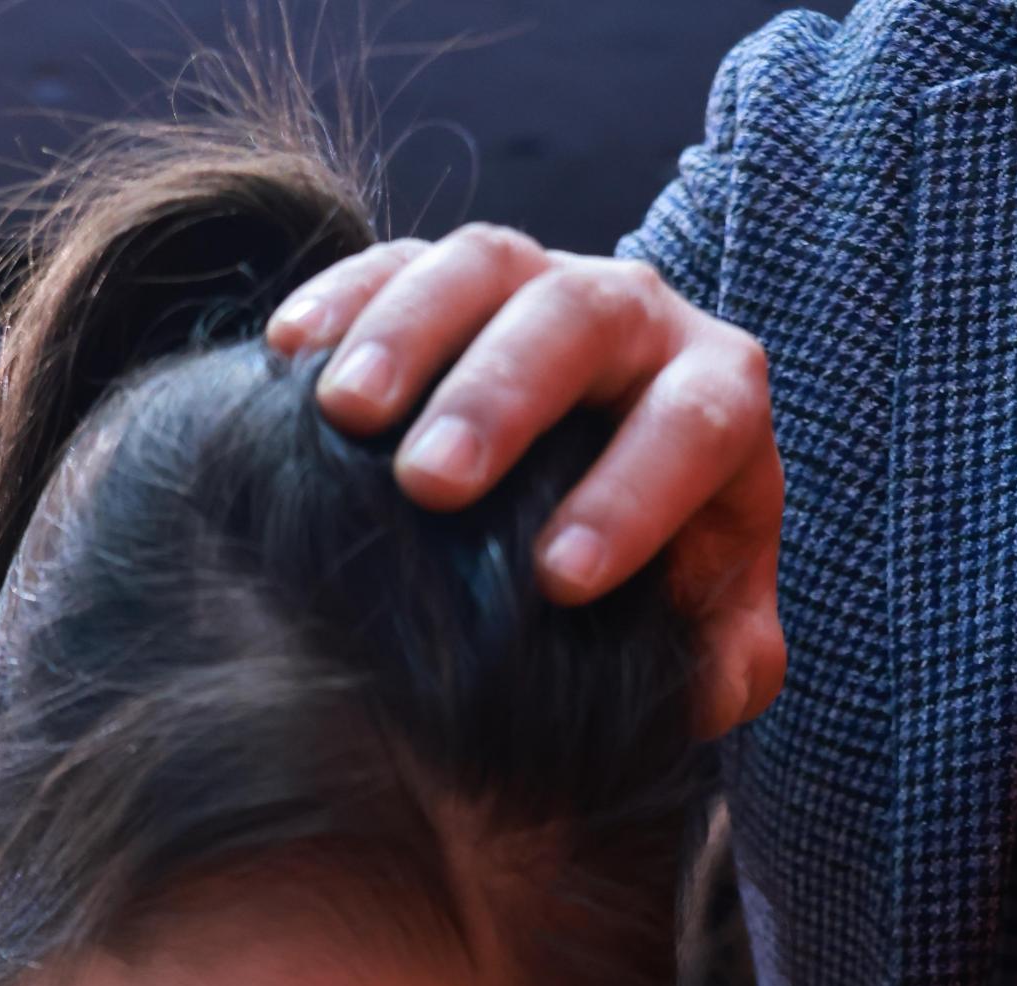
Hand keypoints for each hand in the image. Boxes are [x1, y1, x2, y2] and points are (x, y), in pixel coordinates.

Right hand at [268, 228, 784, 736]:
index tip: (558, 580)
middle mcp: (639, 318)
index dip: (631, 497)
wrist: (603, 501)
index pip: (694, 425)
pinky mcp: (451, 281)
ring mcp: (540, 280)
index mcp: (718, 398)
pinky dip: (344, 297)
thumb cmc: (660, 573)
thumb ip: (726, 665)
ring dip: (409, 333)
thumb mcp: (708, 630)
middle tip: (432, 484)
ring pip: (484, 267)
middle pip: (580, 318)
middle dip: (503, 397)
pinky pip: (396, 260)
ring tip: (345, 413)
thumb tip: (707, 693)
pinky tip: (290, 352)